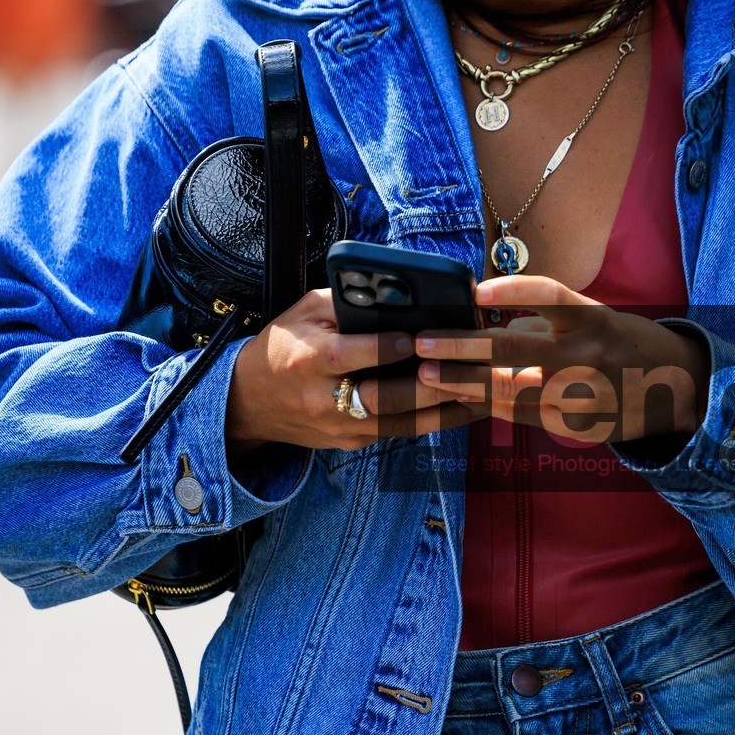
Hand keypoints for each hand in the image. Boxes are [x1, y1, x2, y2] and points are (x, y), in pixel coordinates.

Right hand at [225, 288, 484, 451]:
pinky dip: (435, 419)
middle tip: (473, 368)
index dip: (388, 348)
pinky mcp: (353, 444)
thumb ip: (346, 301)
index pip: (352, 355)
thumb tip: (396, 291)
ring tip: (486, 391)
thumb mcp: (303, 312)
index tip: (422, 337)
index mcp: (309, 361)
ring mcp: (341, 428)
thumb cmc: (283, 346)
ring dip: (447, 409)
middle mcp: (325, 400)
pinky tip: (466, 405)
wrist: (249, 402)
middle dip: (433, 384)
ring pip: (402, 422)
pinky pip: (401, 431)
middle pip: (386, 397)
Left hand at [415, 274, 708, 445]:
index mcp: (593, 318)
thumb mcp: (593, 318)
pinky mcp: (576, 425)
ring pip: (511, 390)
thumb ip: (544, 320)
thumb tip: (487, 323)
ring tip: (428, 373)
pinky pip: (522, 414)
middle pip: (516, 351)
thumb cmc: (621, 343)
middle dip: (462, 348)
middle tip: (424, 342)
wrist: (675, 391)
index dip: (512, 292)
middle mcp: (588, 355)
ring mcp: (581, 395)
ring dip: (463, 382)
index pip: (550, 296)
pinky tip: (459, 395)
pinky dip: (487, 403)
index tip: (475, 292)